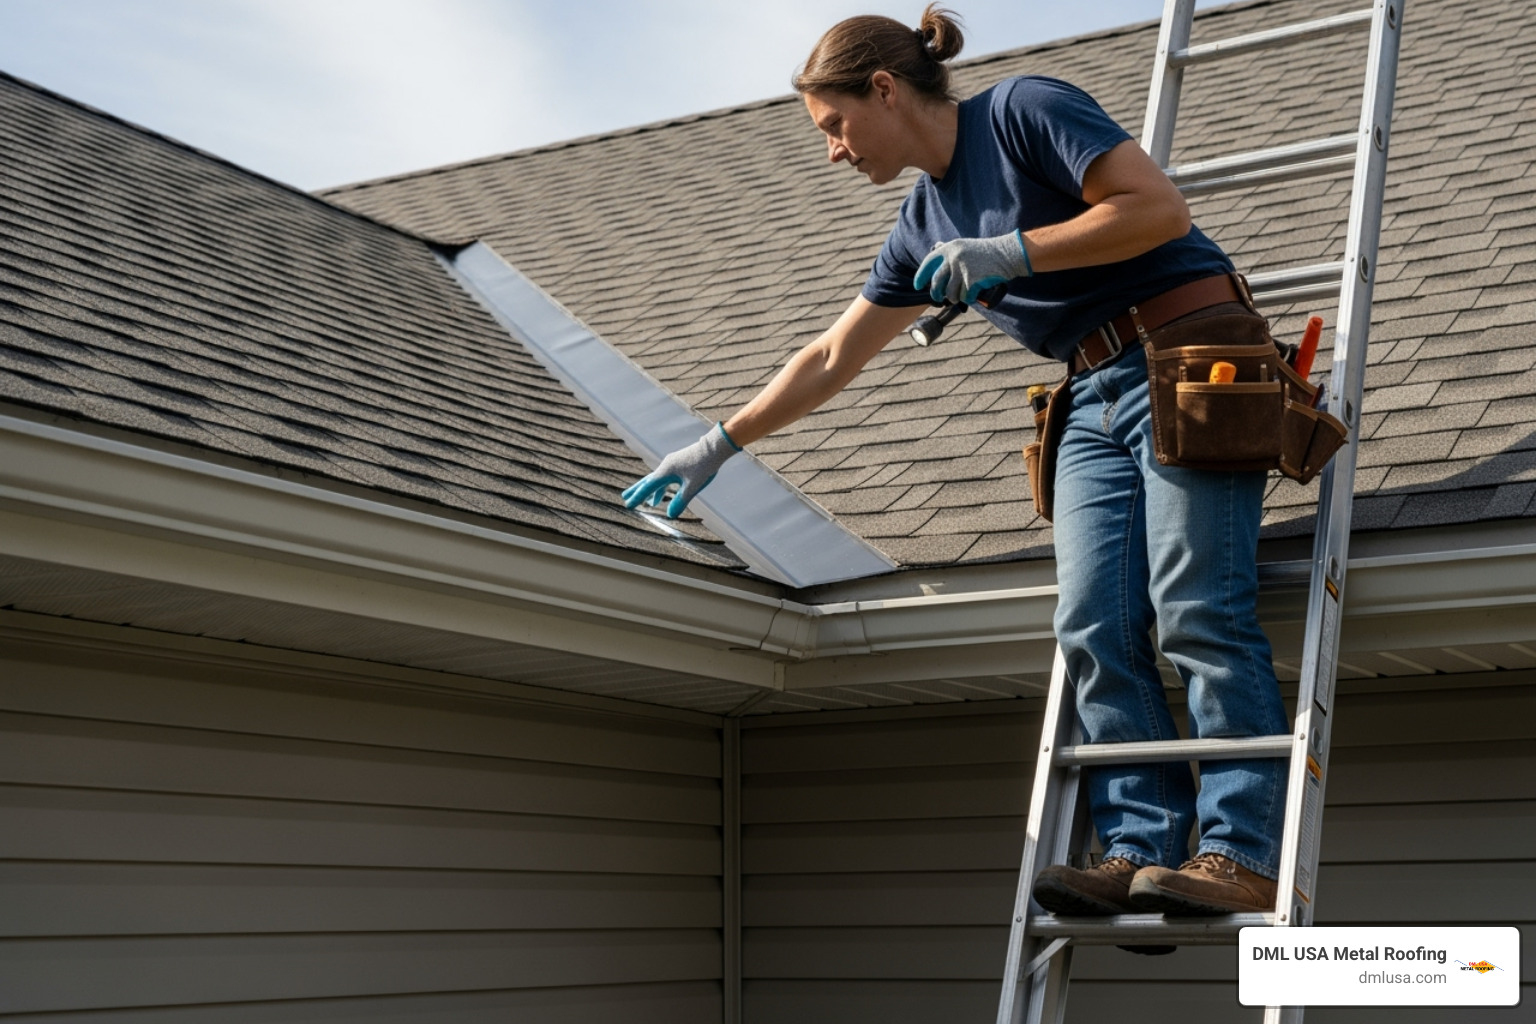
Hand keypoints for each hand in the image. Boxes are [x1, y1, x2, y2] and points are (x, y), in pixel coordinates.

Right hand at [621, 423, 741, 518]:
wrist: (715, 447)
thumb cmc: (704, 465)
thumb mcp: (693, 486)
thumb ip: (681, 501)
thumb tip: (670, 516)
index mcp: (666, 471)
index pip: (648, 487)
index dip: (638, 497)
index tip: (628, 505)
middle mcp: (666, 467)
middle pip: (647, 480)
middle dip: (637, 490)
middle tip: (624, 497)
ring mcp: (672, 464)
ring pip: (656, 479)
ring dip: (650, 491)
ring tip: (647, 503)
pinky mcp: (679, 464)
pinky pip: (665, 478)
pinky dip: (661, 488)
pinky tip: (662, 495)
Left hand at [914, 229, 1030, 304]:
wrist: (1007, 254)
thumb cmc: (987, 253)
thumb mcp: (965, 247)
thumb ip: (950, 255)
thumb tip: (934, 265)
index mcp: (950, 248)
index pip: (928, 263)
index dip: (921, 276)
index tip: (918, 285)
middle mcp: (953, 257)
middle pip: (936, 282)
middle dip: (936, 293)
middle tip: (940, 297)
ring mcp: (962, 269)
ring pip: (950, 293)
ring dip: (954, 298)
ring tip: (961, 296)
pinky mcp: (972, 280)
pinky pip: (964, 297)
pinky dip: (968, 299)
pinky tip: (973, 295)